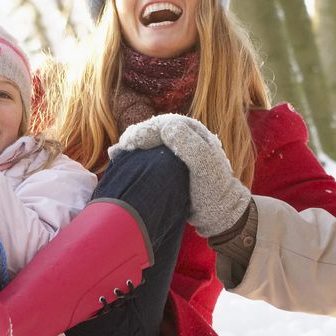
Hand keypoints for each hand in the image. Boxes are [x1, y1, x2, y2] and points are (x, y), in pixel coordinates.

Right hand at [112, 114, 251, 236]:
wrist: (217, 211)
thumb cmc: (213, 189)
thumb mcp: (205, 165)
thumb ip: (188, 144)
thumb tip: (165, 127)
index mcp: (194, 131)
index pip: (165, 124)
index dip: (147, 131)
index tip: (132, 143)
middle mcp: (183, 137)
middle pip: (154, 129)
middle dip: (136, 135)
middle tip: (122, 147)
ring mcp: (174, 150)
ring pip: (149, 141)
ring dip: (133, 144)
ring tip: (118, 152)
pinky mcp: (167, 164)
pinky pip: (148, 154)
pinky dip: (134, 154)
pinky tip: (120, 157)